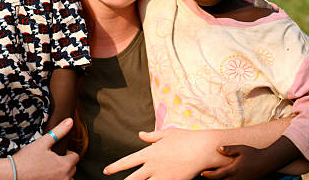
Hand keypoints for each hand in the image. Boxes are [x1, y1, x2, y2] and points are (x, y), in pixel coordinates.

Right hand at [12, 118, 78, 179]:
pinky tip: (46, 175)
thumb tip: (70, 121)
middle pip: (72, 169)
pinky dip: (55, 179)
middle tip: (52, 160)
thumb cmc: (26, 160)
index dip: (68, 153)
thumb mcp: (43, 142)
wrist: (12, 175)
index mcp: (64, 166)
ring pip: (67, 179)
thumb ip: (59, 132)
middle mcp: (64, 178)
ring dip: (62, 174)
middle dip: (65, 163)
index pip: (75, 157)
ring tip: (50, 169)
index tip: (59, 152)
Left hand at [103, 128, 226, 179]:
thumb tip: (140, 134)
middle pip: (133, 179)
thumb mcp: (167, 134)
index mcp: (150, 152)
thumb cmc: (186, 138)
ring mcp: (162, 175)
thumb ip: (152, 136)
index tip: (105, 171)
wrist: (202, 148)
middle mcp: (153, 165)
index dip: (115, 167)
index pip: (128, 161)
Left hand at [200, 145, 270, 179]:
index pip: (216, 176)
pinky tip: (227, 177)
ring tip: (216, 176)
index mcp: (233, 169)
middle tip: (205, 175)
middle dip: (213, 179)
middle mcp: (236, 178)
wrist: (267, 162)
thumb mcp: (241, 149)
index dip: (208, 175)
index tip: (203, 173)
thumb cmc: (254, 154)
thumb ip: (229, 149)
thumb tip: (218, 148)